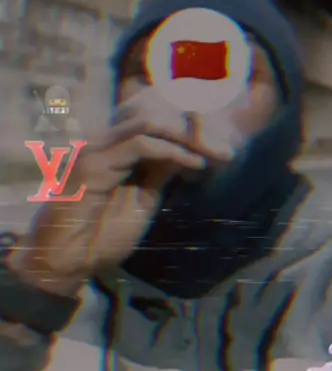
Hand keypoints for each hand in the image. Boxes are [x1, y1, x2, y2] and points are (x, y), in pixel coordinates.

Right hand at [10, 88, 236, 294]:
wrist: (66, 261)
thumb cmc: (100, 235)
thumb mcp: (144, 199)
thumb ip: (162, 171)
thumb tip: (188, 150)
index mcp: (116, 145)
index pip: (154, 114)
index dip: (189, 120)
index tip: (222, 138)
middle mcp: (105, 138)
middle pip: (155, 109)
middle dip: (195, 124)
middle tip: (227, 146)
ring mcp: (97, 147)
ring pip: (150, 120)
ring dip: (188, 133)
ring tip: (216, 151)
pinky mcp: (94, 162)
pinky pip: (141, 144)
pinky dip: (173, 150)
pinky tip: (195, 163)